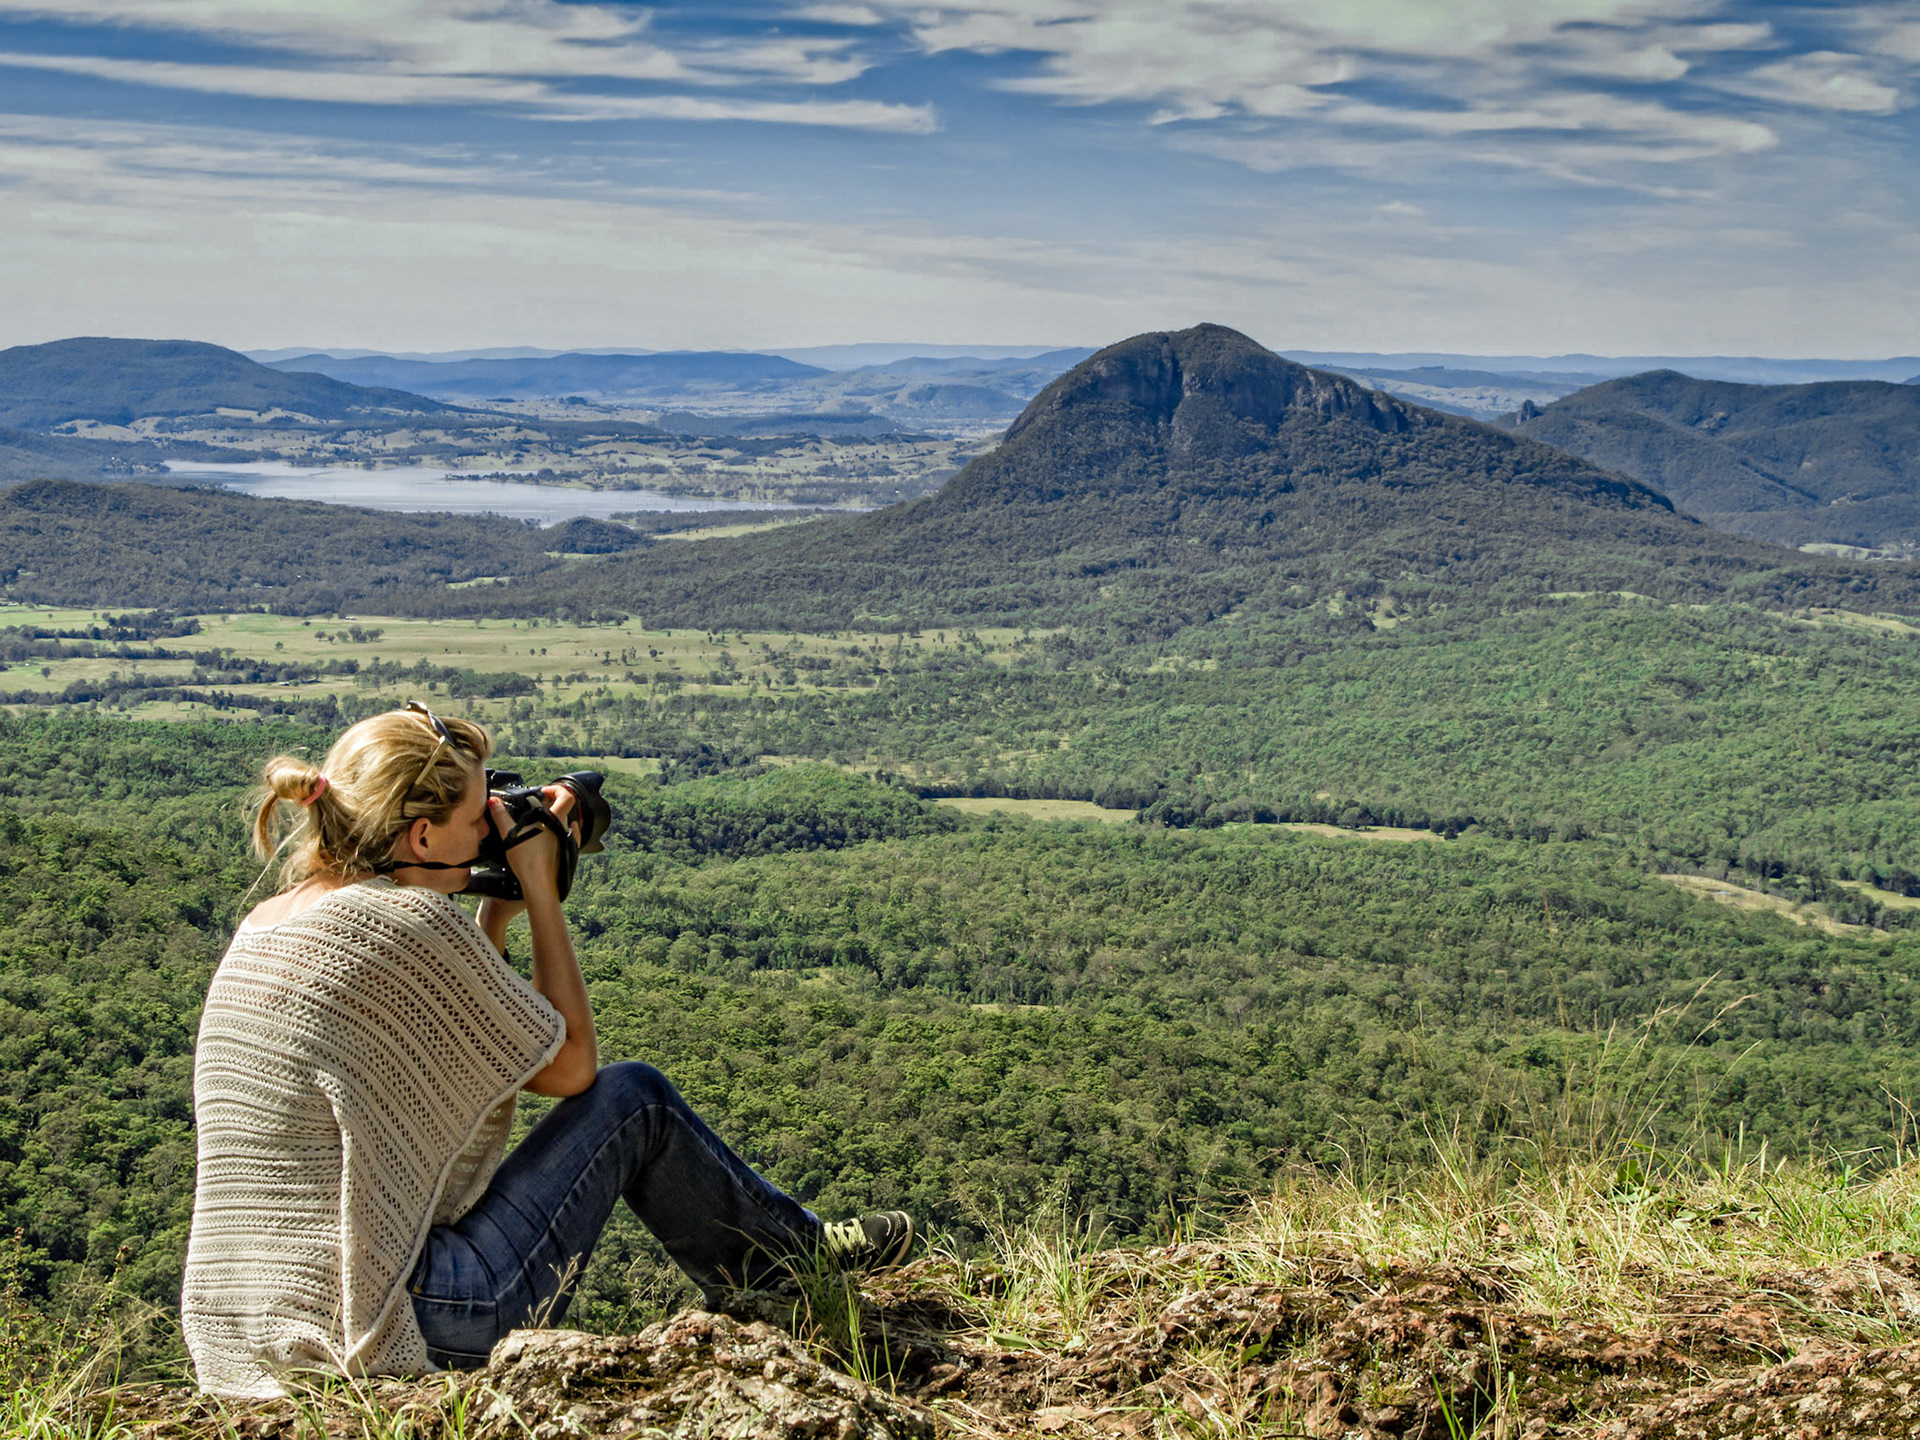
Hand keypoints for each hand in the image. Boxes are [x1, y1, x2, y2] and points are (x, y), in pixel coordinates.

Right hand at [490, 785, 577, 903]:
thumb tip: (492, 801)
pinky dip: (564, 830)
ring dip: (557, 816)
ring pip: (568, 822)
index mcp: (556, 820)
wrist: (540, 886)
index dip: (556, 789)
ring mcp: (569, 841)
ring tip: (542, 819)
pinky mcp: (569, 854)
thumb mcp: (510, 835)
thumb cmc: (528, 861)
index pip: (566, 796)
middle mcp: (566, 829)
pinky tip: (556, 833)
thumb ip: (500, 816)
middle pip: (566, 808)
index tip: (544, 791)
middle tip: (539, 803)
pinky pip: (570, 837)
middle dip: (553, 802)